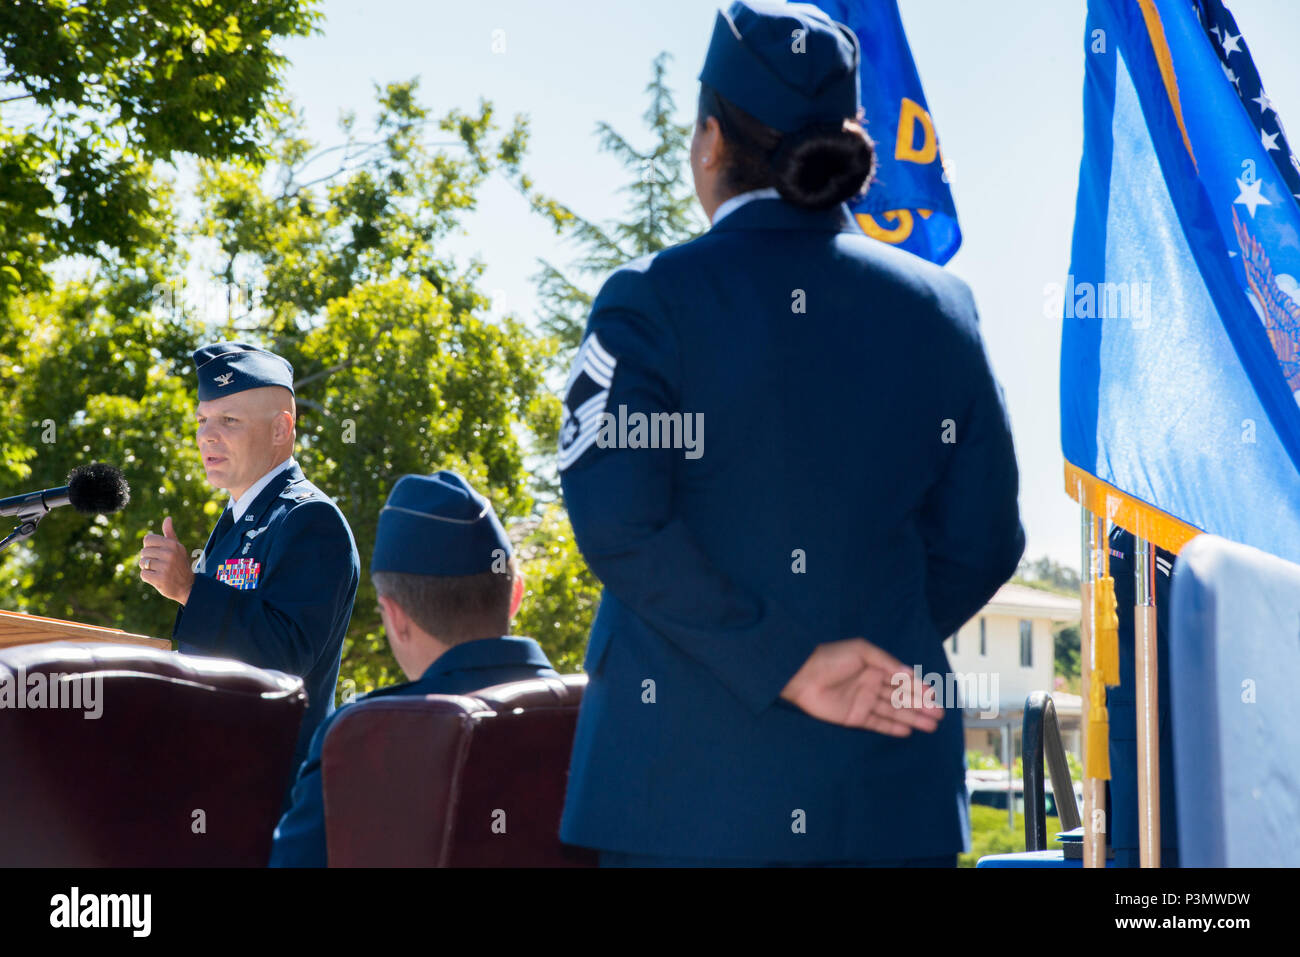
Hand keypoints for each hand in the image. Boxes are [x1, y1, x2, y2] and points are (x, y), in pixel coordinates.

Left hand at [140, 516, 194, 604]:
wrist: (188, 586)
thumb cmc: (180, 565)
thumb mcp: (178, 548)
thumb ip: (170, 534)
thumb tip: (168, 518)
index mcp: (173, 544)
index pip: (147, 539)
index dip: (150, 547)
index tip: (159, 553)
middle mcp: (170, 554)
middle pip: (143, 552)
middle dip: (148, 559)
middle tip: (160, 565)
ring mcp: (165, 567)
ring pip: (142, 563)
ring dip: (147, 568)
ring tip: (159, 571)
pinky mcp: (160, 579)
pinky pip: (143, 574)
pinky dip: (148, 577)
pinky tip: (158, 578)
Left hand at [780, 637, 943, 735]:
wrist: (801, 675)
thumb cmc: (830, 658)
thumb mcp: (861, 651)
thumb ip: (886, 662)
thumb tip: (910, 674)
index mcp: (874, 667)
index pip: (901, 680)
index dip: (918, 688)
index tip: (935, 695)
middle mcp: (871, 685)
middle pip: (901, 697)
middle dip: (921, 705)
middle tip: (940, 715)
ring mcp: (863, 702)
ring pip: (893, 711)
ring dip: (912, 717)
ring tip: (931, 725)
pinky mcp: (853, 717)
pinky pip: (877, 723)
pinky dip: (892, 727)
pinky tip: (908, 730)